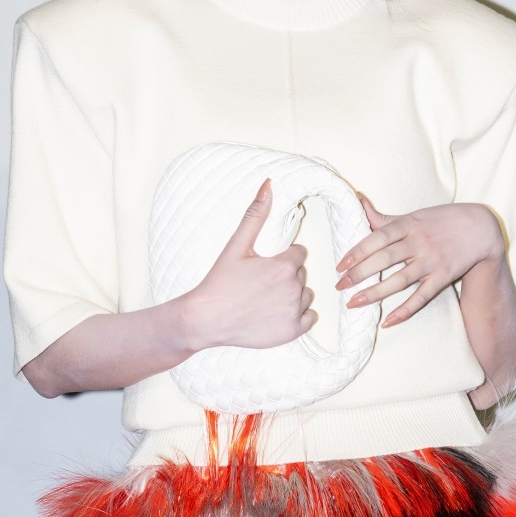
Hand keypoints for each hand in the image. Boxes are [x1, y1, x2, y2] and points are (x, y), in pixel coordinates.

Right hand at [187, 179, 316, 348]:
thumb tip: (268, 185)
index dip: (282, 258)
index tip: (264, 266)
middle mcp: (293, 288)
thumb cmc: (220, 282)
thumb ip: (255, 214)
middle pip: (301, 274)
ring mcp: (293, 312)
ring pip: (306, 295)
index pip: (299, 254)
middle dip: (286, 276)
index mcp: (284, 266)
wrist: (205, 319)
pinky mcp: (291, 331)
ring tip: (265, 297)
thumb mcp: (236, 245)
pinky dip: (298, 315)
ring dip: (293, 294)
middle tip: (260, 282)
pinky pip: (310, 318)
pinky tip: (277, 312)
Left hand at [335, 196, 504, 326]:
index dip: (357, 251)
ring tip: (354, 303)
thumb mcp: (413, 215)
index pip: (378, 238)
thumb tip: (357, 200)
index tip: (340, 265)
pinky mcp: (443, 277)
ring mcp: (432, 261)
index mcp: (408, 225)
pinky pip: (422, 297)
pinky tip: (388, 321)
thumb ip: (384, 217)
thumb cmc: (441, 221)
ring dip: (375, 293)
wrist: (481, 229)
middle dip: (359, 273)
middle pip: (384, 259)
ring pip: (400, 280)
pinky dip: (405, 310)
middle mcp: (419, 242)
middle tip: (339, 286)